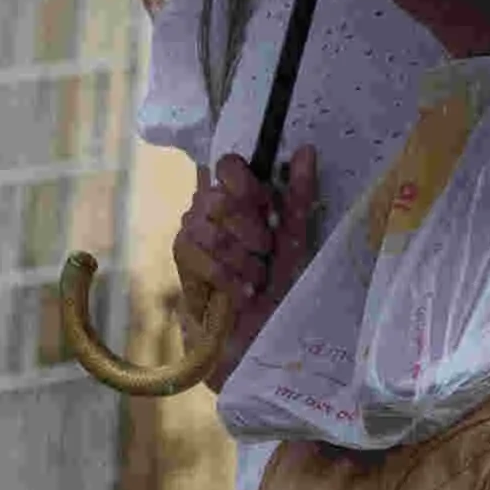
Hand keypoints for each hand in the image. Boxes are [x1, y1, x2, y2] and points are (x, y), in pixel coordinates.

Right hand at [174, 156, 299, 392]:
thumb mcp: (294, 240)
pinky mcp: (182, 267)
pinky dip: (229, 279)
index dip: (245, 183)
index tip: (265, 204)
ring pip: (209, 232)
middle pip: (218, 198)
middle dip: (249, 228)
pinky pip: (202, 261)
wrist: (256, 339)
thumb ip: (298, 197)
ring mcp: (191, 237)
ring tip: (256, 279)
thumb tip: (307, 150)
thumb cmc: (277, 287)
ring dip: (242, 259)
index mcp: (237, 200)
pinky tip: (243, 293)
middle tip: (264, 251)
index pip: (227, 166)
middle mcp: (208, 212)